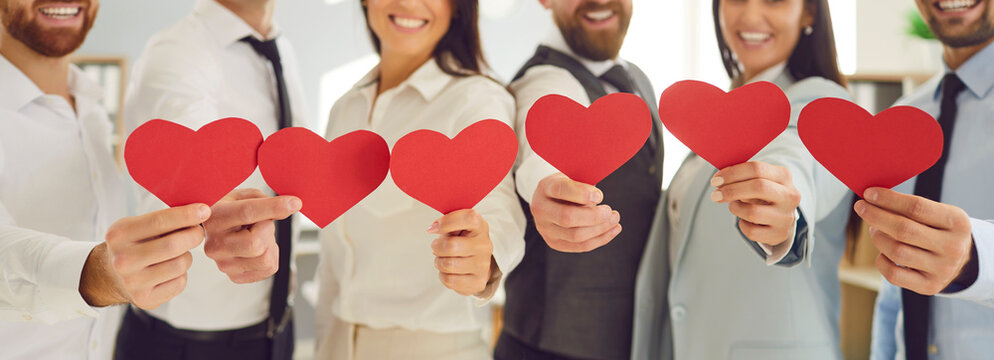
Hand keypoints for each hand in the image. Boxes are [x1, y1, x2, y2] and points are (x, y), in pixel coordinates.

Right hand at [81, 203, 210, 308]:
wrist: (110, 276)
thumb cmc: (134, 245)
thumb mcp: (138, 226)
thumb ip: (164, 219)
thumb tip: (199, 212)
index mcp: (119, 235)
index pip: (159, 221)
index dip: (186, 215)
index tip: (204, 210)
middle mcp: (123, 260)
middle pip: (172, 245)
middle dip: (193, 235)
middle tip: (198, 232)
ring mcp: (133, 282)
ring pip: (180, 264)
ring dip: (187, 256)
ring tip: (178, 254)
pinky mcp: (145, 299)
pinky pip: (180, 283)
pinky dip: (182, 274)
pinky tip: (170, 271)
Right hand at [203, 188, 300, 283]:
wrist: (215, 231)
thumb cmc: (230, 210)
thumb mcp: (243, 196)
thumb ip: (264, 199)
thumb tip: (289, 207)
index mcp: (215, 218)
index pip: (247, 213)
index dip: (273, 207)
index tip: (294, 203)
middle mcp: (215, 244)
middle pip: (256, 244)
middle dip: (268, 230)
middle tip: (261, 223)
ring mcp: (224, 264)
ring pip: (265, 259)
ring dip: (270, 245)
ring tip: (258, 235)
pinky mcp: (235, 276)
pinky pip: (269, 269)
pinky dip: (271, 256)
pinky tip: (257, 249)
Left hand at [427, 209, 495, 296]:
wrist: (477, 262)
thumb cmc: (462, 240)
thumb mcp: (457, 226)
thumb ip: (447, 222)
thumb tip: (433, 228)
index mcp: (480, 226)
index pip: (468, 218)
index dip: (447, 222)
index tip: (433, 228)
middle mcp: (484, 245)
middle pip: (451, 246)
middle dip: (437, 247)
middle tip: (436, 247)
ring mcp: (483, 265)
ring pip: (448, 265)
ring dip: (439, 262)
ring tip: (443, 259)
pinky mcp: (478, 282)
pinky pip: (450, 280)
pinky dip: (443, 276)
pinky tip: (449, 271)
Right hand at [530, 173, 620, 252]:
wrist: (550, 199)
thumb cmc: (567, 185)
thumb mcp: (572, 176)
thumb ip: (582, 185)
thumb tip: (597, 199)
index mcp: (545, 187)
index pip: (561, 190)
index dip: (582, 193)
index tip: (600, 196)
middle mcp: (541, 209)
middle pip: (567, 218)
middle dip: (593, 216)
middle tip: (609, 211)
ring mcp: (545, 229)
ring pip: (576, 236)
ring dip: (600, 229)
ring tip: (615, 219)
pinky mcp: (555, 242)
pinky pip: (581, 246)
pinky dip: (600, 239)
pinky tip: (613, 230)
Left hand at [710, 161, 800, 246]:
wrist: (780, 217)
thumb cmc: (763, 194)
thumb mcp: (758, 180)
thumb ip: (742, 176)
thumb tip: (719, 179)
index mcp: (784, 175)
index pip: (757, 169)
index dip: (733, 173)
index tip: (716, 179)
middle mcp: (789, 195)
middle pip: (758, 187)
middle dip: (732, 190)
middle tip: (715, 195)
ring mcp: (786, 216)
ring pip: (752, 212)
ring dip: (736, 208)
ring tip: (734, 206)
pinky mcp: (780, 234)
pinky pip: (752, 231)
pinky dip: (742, 225)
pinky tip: (745, 220)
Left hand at [855, 187, 974, 294]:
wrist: (961, 260)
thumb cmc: (939, 230)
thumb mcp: (937, 213)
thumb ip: (909, 206)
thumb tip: (873, 198)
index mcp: (957, 222)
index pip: (917, 207)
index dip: (889, 199)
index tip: (868, 193)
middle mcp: (953, 247)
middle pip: (904, 230)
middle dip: (876, 216)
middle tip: (861, 207)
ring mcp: (942, 269)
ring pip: (896, 251)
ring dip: (878, 237)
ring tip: (875, 229)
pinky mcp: (930, 286)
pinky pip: (893, 274)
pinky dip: (881, 260)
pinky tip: (883, 252)